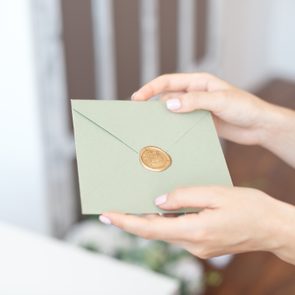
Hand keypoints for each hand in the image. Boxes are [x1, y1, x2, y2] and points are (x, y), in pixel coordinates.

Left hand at [99, 187, 294, 263]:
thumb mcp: (216, 194)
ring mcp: (198, 247)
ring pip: (163, 232)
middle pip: (153, 232)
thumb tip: (158, 201)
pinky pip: (176, 232)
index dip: (126, 222)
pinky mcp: (202, 244)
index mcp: (195, 231)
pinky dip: (163, 222)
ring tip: (132, 206)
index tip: (107, 215)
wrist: (272, 227)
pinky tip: (159, 210)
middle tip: (112, 209)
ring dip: (147, 220)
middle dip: (131, 221)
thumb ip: (184, 196)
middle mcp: (193, 244)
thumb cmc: (249, 207)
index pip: (150, 228)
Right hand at [132, 73, 294, 166]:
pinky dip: (173, 127)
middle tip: (139, 116)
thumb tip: (169, 104)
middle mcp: (194, 94)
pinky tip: (167, 134)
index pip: (168, 82)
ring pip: (173, 111)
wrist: (258, 126)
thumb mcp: (220, 101)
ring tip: (151, 127)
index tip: (137, 98)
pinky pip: (182, 123)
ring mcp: (196, 109)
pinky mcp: (199, 121)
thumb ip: (194, 102)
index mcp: (198, 82)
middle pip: (167, 96)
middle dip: (152, 104)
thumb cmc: (244, 107)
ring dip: (163, 117)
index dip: (150, 89)